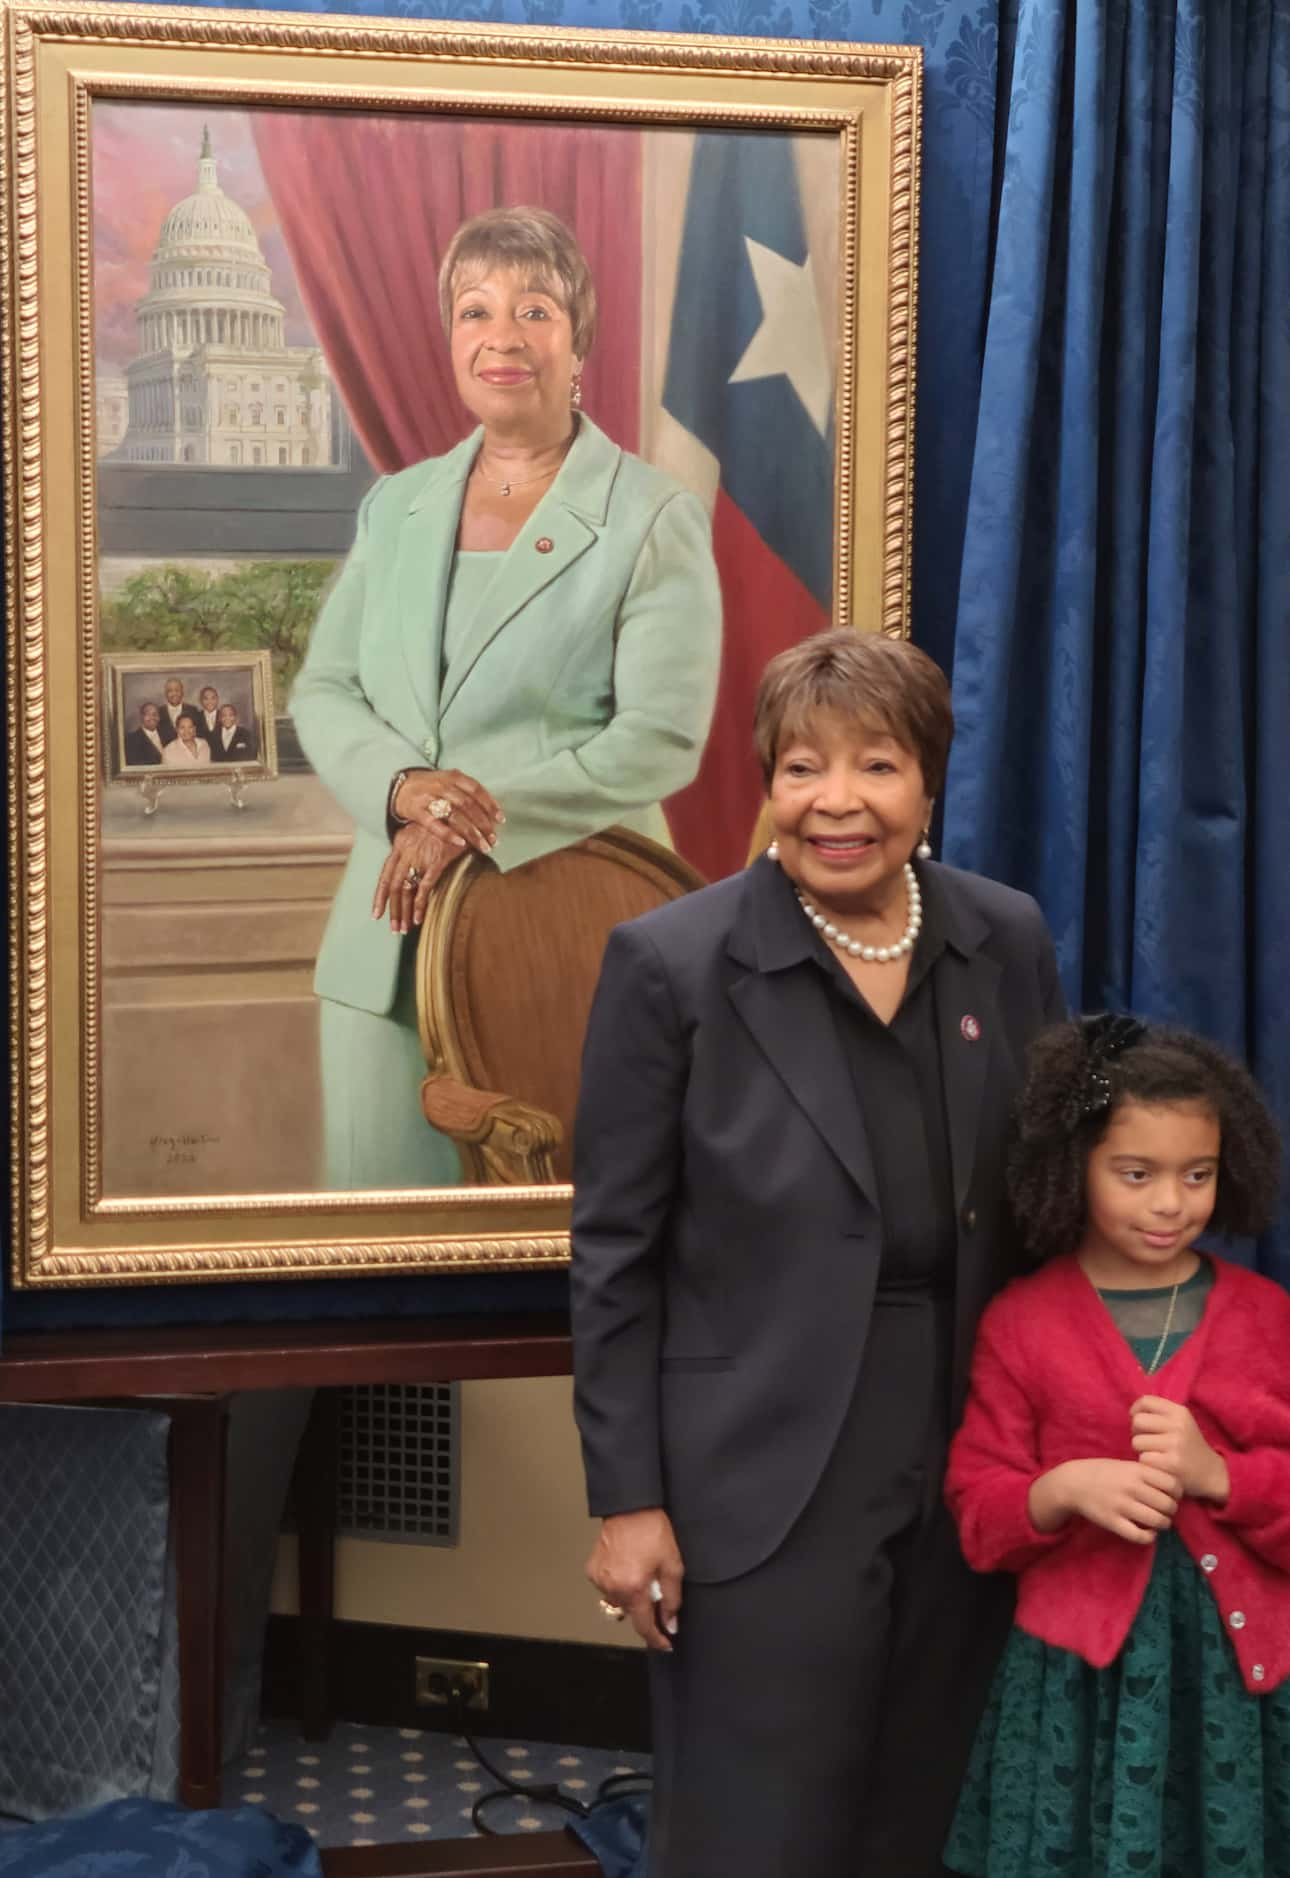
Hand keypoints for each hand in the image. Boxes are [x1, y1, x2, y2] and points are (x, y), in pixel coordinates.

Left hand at [372, 823, 462, 933]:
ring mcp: (420, 856)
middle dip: (393, 910)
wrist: (460, 808)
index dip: (380, 896)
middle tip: (394, 928)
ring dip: (404, 911)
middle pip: (393, 885)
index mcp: (400, 843)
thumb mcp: (423, 832)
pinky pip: (424, 887)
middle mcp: (406, 850)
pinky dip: (420, 905)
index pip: (385, 874)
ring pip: (405, 889)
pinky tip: (419, 918)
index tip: (377, 913)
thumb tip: (415, 869)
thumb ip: (416, 849)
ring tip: (404, 928)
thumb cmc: (445, 821)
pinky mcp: (436, 860)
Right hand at [394, 768, 502, 856]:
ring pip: (454, 816)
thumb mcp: (450, 782)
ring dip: (471, 833)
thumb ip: (468, 794)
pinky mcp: (416, 811)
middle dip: (483, 824)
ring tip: (483, 846)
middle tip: (494, 840)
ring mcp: (428, 798)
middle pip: (468, 805)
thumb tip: (492, 815)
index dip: (490, 805)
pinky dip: (448, 834)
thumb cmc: (432, 788)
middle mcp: (442, 785)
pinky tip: (461, 844)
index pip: (476, 790)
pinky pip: (434, 824)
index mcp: (454, 777)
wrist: (401, 787)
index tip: (500, 820)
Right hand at [585, 1509, 683, 1653]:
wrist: (630, 1507)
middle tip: (656, 1588)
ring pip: (619, 1602)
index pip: (644, 1627)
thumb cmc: (652, 1530)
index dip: (656, 1639)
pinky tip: (627, 1567)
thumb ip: (672, 1599)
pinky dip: (618, 1583)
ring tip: (641, 1573)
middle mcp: (613, 1588)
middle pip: (632, 1614)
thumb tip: (670, 1623)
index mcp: (634, 1589)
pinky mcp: (592, 1570)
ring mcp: (600, 1580)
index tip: (665, 1644)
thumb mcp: (672, 1565)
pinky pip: (607, 1587)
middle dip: (646, 1608)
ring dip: (631, 1596)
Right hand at [1029, 1457, 1180, 1544]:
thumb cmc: (1103, 1472)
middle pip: (1168, 1505)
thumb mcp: (1126, 1465)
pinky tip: (1147, 1533)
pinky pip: (1140, 1536)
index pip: (1172, 1484)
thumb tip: (1174, 1489)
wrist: (1074, 1483)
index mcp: (1137, 1470)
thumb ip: (1148, 1474)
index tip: (1173, 1496)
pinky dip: (1149, 1537)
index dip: (1178, 1493)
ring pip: (1158, 1521)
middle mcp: (1132, 1487)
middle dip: (1172, 1511)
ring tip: (1158, 1522)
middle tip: (1166, 1511)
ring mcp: (1122, 1506)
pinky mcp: (1113, 1522)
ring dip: (1163, 1524)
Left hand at [1131, 1395, 1229, 1502]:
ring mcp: (1175, 1444)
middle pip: (1138, 1421)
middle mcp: (1178, 1425)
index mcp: (1180, 1412)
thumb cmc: (1188, 1445)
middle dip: (1137, 1432)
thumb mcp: (1181, 1422)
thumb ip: (1159, 1412)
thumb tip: (1133, 1412)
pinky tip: (1157, 1465)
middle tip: (1147, 1441)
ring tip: (1154, 1454)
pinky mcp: (1172, 1463)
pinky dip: (1147, 1464)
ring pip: (1137, 1441)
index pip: (1146, 1401)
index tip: (1141, 1423)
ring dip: (1141, 1450)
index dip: (1136, 1410)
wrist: (1211, 1474)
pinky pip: (1143, 1459)